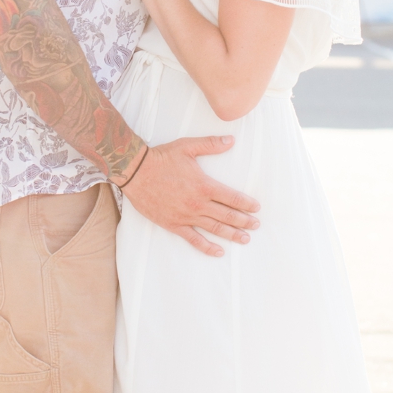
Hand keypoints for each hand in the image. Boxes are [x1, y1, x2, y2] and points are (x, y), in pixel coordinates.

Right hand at [122, 134, 257, 256]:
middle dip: (245, 221)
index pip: (233, 198)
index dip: (247, 204)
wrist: (135, 171)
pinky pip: (194, 239)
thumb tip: (231, 140)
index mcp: (204, 185)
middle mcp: (198, 203)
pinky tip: (219, 251)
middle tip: (256, 225)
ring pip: (215, 228)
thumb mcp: (187, 147)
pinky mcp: (173, 224)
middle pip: (228, 215)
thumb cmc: (161, 158)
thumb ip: (211, 144)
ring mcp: (186, 216)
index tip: (256, 208)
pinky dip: (207, 247)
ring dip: (232, 234)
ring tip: (245, 239)